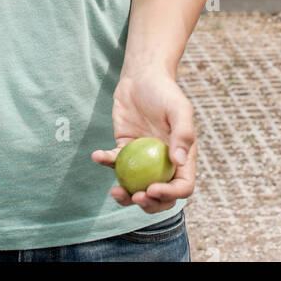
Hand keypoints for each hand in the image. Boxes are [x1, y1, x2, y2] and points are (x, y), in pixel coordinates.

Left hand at [91, 67, 196, 213]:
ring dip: (125, 195)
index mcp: (182, 157)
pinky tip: (98, 156)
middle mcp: (164, 162)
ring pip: (136, 186)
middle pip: (160, 195)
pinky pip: (115, 162)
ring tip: (115, 192)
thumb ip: (182, 134)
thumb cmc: (164, 91)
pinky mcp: (124, 147)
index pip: (182, 186)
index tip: (152, 189)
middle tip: (135, 196)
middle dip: (148, 204)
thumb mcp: (179, 109)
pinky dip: (105, 161)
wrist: (142, 75)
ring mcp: (143, 158)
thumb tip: (179, 163)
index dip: (169, 195)